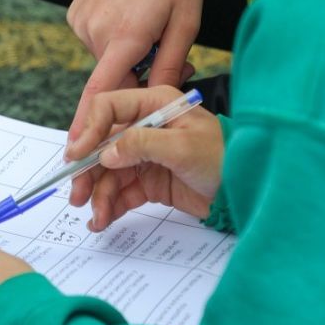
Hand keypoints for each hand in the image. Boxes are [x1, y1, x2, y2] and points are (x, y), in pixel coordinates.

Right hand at [66, 0, 205, 143]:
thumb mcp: (185, 20)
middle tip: (169, 55)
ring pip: (106, 59)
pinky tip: (132, 12)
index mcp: (125, 36)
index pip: (100, 94)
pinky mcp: (76, 13)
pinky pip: (97, 41)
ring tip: (152, 24)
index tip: (77, 153)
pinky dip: (115, 39)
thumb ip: (171, 66)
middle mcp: (95, 31)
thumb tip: (161, 102)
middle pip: (113, 77)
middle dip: (137, 77)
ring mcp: (81, 21)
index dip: (89, 127)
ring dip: (127, 56)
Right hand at [67, 85, 223, 229]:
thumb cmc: (224, 157)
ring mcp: (146, 155)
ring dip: (98, 195)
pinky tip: (103, 220)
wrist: (248, 189)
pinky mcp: (150, 181)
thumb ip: (142, 143)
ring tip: (97, 218)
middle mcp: (145, 127)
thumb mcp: (184, 147)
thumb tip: (106, 153)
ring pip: (108, 173)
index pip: (108, 108)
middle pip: (102, 145)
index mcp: (154, 105)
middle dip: (87, 171)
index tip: (76, 157)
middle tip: (77, 196)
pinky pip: (121, 191)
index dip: (88, 131)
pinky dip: (110, 205)